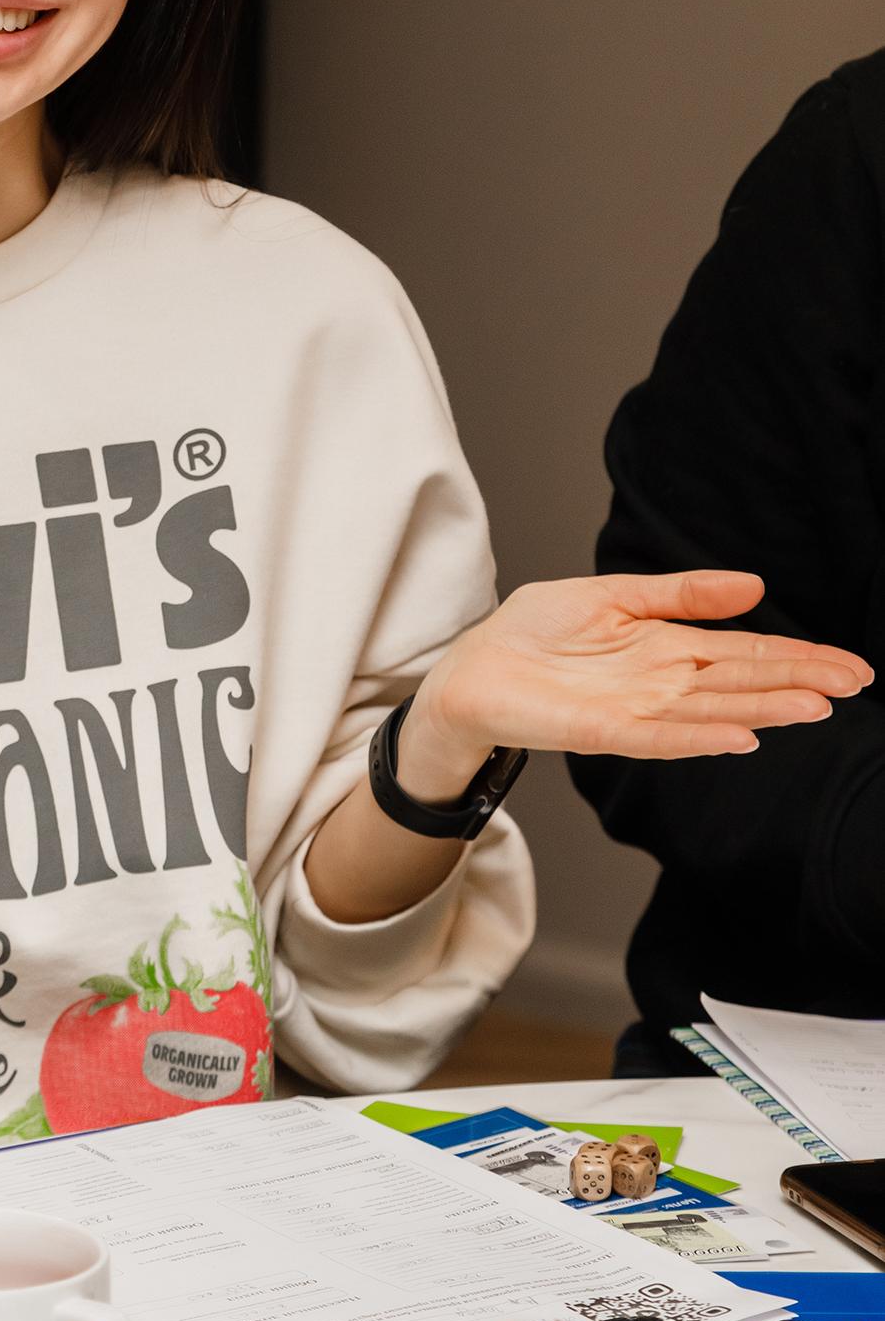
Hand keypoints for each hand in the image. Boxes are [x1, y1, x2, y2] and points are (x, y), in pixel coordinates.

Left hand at [402, 569, 873, 793]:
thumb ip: (680, 593)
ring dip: (763, 710)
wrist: (473, 666)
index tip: (850, 666)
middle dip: (799, 682)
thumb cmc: (536, 632)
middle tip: (854, 684)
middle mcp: (663, 683)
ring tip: (813, 707)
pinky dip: (700, 736)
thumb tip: (754, 585)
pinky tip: (741, 736)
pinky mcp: (603, 729)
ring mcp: (637, 709)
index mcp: (668, 648)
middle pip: (743, 681)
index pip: (746, 652)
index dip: (798, 657)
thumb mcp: (613, 594)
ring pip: (714, 710)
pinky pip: (660, 736)